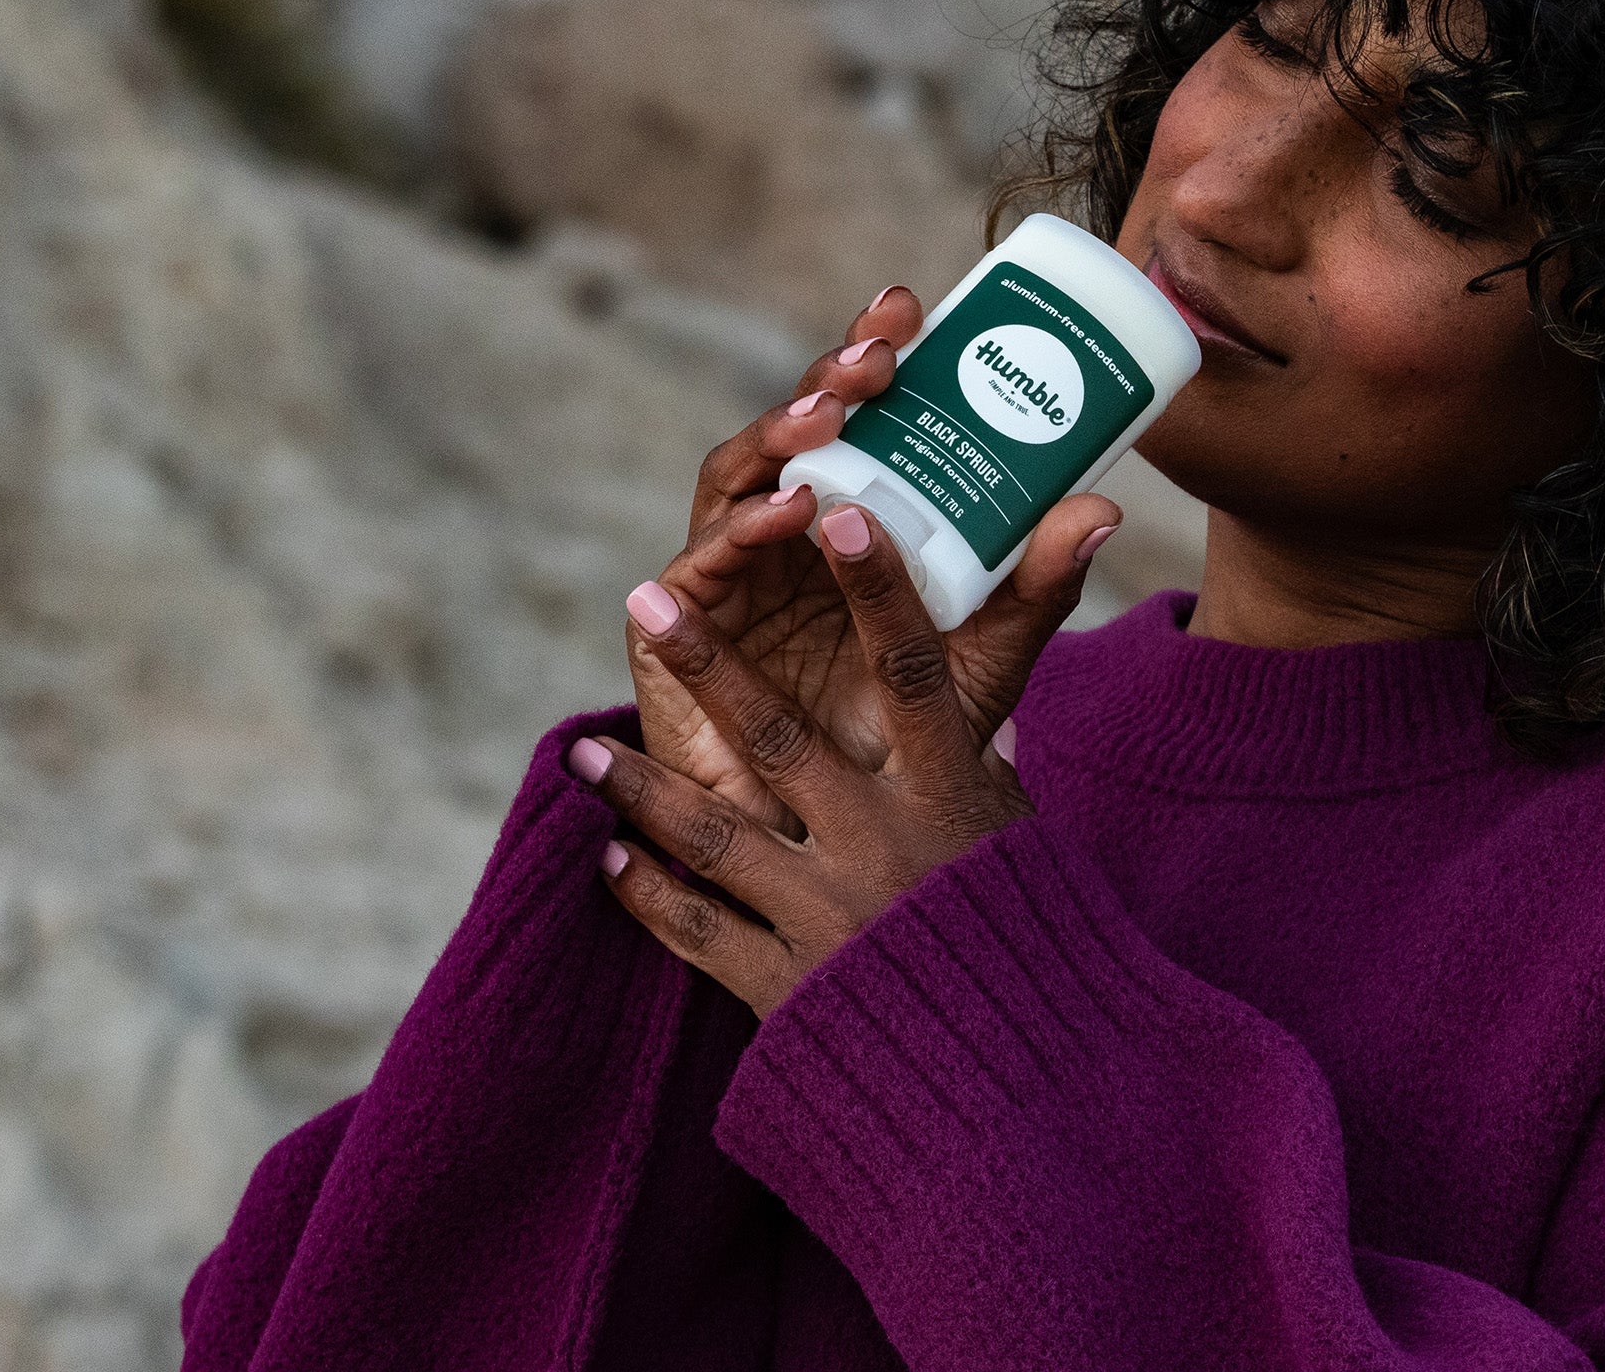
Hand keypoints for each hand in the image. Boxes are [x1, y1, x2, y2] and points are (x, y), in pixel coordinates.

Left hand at [576, 502, 1046, 1015]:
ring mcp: (826, 918)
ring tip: (580, 746)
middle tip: (647, 592)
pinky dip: (650, 895)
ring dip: (639, 787)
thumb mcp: (1020, 836)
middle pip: (781, 735)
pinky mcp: (786, 989)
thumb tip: (987, 684)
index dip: (878, 590)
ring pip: (714, 833)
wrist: (1015, 1089)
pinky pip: (701, 931)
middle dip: (706, 663)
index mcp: (950, 798)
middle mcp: (882, 847)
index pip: (916, 671)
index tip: (837, 515)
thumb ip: (984, 757)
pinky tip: (610, 858)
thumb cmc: (1024, 942)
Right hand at [626, 285, 1119, 836]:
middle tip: (876, 353)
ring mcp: (721, 573)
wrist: (839, 855)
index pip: (852, 414)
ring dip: (778, 438)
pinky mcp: (673, 629)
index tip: (908, 303)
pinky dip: (737, 534)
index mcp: (843, 515)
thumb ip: (1033, 589)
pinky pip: (696, 567)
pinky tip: (784, 513)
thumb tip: (1104, 508)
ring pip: (734, 479)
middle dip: (825, 379)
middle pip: (790, 430)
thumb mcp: (981, 660)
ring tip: (832, 418)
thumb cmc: (904, 742)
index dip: (867, 350)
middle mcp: (777, 530)